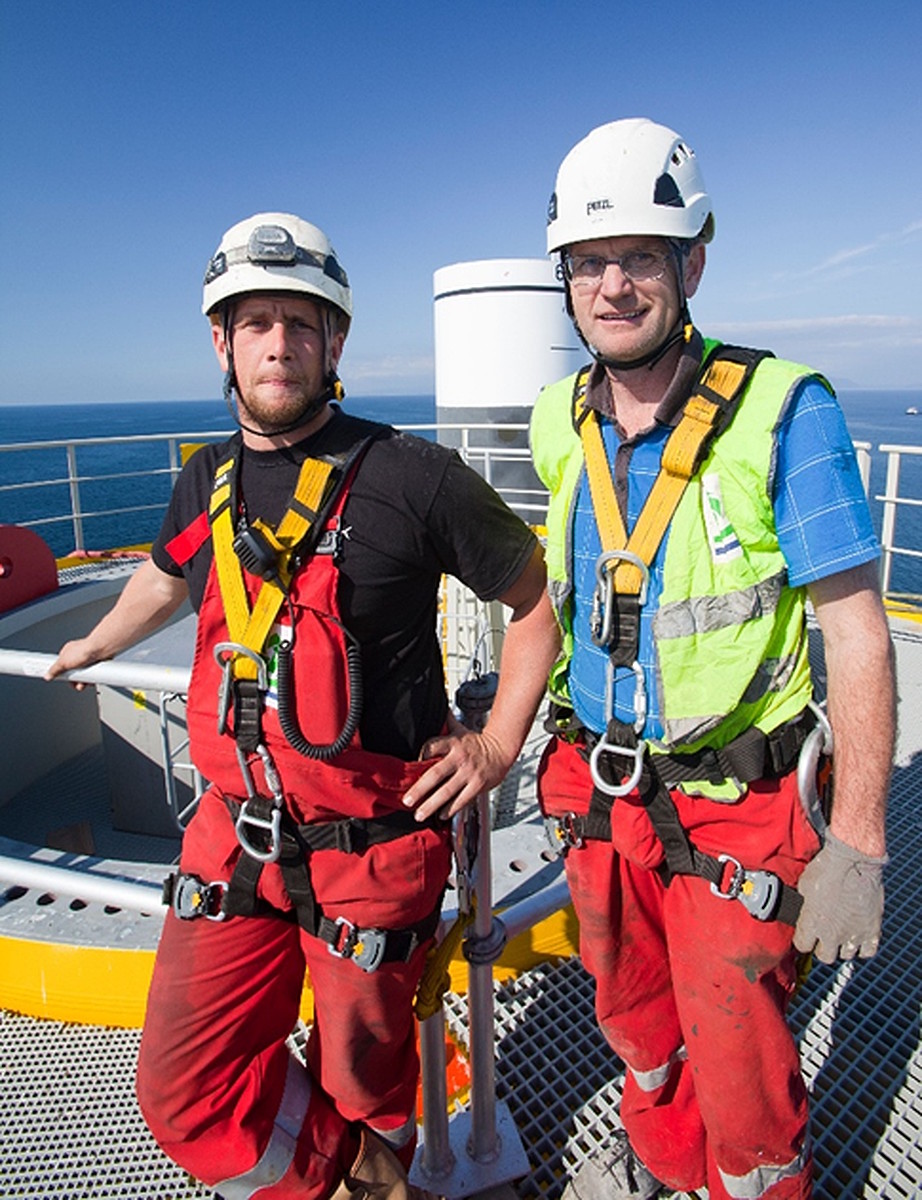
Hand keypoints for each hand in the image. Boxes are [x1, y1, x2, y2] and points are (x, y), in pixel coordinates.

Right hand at [44, 638, 106, 687]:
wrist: (102, 649)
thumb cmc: (84, 650)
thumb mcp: (64, 662)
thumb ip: (54, 670)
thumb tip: (47, 676)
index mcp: (68, 652)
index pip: (61, 665)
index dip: (62, 674)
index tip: (63, 680)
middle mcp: (78, 656)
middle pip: (73, 672)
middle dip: (74, 680)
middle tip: (75, 683)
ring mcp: (88, 660)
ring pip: (83, 675)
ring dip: (83, 682)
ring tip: (84, 683)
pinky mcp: (96, 664)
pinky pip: (92, 675)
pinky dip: (92, 679)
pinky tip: (92, 680)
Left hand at [403, 712, 513, 822]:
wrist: (502, 749)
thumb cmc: (478, 742)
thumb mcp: (461, 729)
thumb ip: (447, 722)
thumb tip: (436, 707)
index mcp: (453, 743)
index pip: (432, 747)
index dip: (420, 755)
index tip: (410, 767)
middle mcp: (459, 758)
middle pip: (436, 774)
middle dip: (420, 789)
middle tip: (407, 801)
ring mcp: (468, 773)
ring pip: (447, 791)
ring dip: (431, 805)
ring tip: (419, 814)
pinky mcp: (477, 785)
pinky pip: (462, 800)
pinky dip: (450, 809)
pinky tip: (441, 815)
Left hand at [793, 832, 887, 963]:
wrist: (853, 860)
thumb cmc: (826, 867)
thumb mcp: (804, 885)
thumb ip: (803, 903)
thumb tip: (803, 906)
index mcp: (812, 924)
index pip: (802, 946)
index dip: (803, 940)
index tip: (806, 935)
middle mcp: (832, 934)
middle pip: (825, 956)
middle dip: (822, 947)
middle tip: (824, 935)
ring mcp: (853, 934)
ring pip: (846, 955)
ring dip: (842, 946)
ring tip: (841, 934)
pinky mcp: (872, 929)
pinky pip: (868, 951)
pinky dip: (863, 946)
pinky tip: (857, 937)